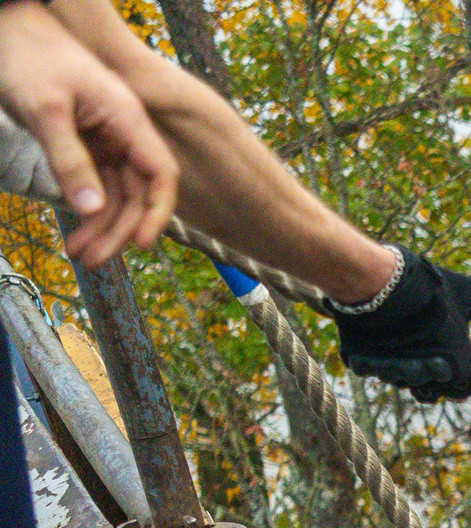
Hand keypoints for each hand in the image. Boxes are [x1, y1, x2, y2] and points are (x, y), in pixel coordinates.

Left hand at [0, 7, 177, 266]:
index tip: (143, 244)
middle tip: (94, 261)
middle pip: (137, 193)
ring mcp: (106, 140)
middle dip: (119, 230)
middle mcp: (124, 133)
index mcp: (127, 120)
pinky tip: (75, 231)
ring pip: (116, 194)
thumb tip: (91, 210)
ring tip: (80, 255)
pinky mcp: (87, 144)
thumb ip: (69, 160)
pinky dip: (87, 210)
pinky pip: (96, 185)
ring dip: (101, 227)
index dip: (157, 212)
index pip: (161, 175)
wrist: (10, 28)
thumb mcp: (45, 110)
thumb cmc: (28, 57)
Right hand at [326, 246, 470, 401]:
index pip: (461, 390)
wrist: (380, 282)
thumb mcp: (466, 293)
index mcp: (457, 367)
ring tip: (401, 340)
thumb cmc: (429, 288)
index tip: (448, 361)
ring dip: (401, 368)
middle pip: (428, 389)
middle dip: (427, 375)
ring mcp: (393, 372)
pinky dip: (375, 358)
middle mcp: (426, 376)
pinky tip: (378, 339)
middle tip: (422, 348)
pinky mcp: (364, 365)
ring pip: (399, 380)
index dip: (456, 377)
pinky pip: (372, 370)